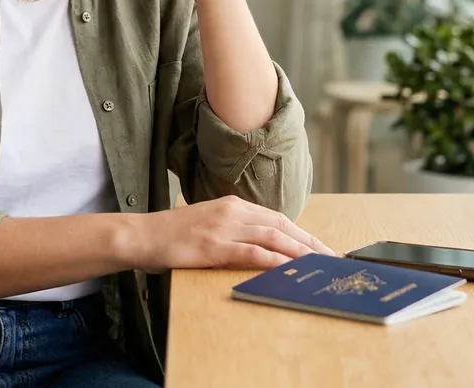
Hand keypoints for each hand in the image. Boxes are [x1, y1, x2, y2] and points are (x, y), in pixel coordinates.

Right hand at [126, 196, 335, 273]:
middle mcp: (232, 212)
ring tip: (318, 263)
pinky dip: (273, 260)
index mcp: (233, 204)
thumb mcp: (208, 223)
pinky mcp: (213, 246)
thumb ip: (233, 228)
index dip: (302, 232)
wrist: (142, 235)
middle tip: (331, 257)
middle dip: (309, 242)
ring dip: (299, 251)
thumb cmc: (173, 234)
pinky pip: (251, 253)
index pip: (277, 218)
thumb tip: (259, 244)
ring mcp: (223, 228)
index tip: (320, 246)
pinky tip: (289, 268)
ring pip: (272, 237)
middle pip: (281, 225)